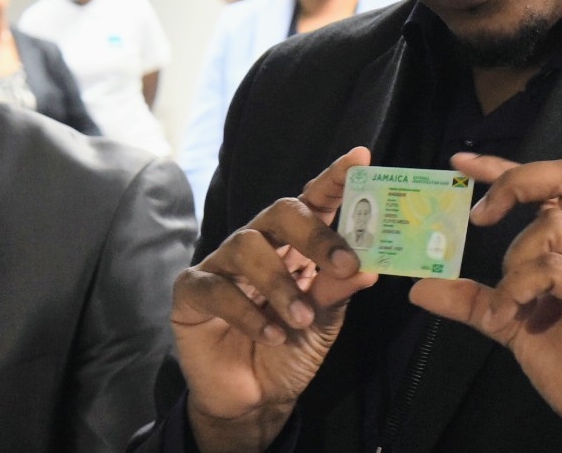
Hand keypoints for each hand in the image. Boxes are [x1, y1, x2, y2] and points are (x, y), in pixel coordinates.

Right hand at [171, 146, 379, 451]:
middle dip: (313, 232)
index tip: (361, 159)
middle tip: (341, 263)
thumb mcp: (324, 322)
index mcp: (292, 245)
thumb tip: (369, 266)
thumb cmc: (289, 351)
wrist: (253, 401)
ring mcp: (221, 265)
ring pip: (247, 246)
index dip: (334, 178)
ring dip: (280, 283)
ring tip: (300, 320)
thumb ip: (338, 290)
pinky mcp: (192, 292)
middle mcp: (257, 245)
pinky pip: (217, 288)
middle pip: (279, 212)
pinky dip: (248, 313)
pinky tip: (270, 336)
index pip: (313, 201)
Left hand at [409, 153, 561, 452]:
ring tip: (502, 302)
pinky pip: (555, 269)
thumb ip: (473, 299)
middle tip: (480, 217)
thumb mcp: (513, 324)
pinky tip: (510, 315)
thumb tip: (419, 287)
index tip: (459, 162)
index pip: (551, 182)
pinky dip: (520, 287)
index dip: (504, 166)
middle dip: (517, 182)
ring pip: (553, 225)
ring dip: (513, 259)